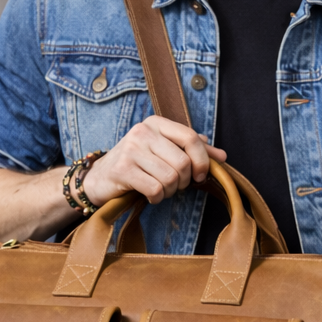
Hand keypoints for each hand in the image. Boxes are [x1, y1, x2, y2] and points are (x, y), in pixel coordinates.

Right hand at [82, 116, 226, 206]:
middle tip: (175, 186)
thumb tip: (222, 156)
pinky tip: (150, 195)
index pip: (191, 138)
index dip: (203, 160)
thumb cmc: (137, 164)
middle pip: (183, 162)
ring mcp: (131, 149)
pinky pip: (156, 189)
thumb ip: (192, 150)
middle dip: (184, 181)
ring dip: (170, 191)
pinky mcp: (122, 170)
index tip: (201, 175)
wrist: (99, 178)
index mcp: (156, 123)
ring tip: (161, 190)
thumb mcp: (164, 151)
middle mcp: (143, 131)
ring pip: (170, 178)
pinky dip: (157, 198)